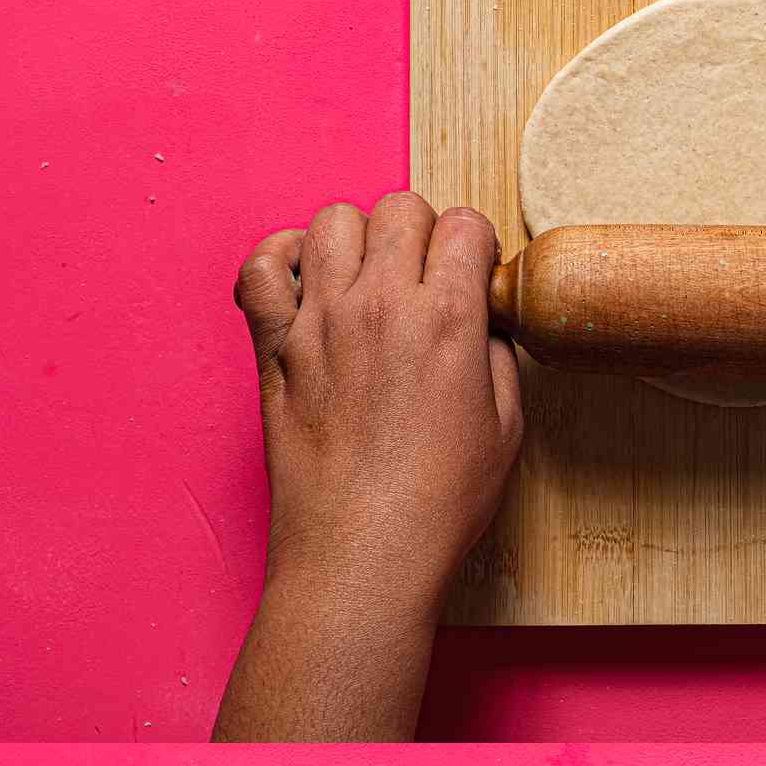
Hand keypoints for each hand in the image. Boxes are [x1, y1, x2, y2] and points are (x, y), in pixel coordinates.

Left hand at [213, 194, 520, 739]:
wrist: (362, 556)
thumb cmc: (437, 508)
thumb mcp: (505, 431)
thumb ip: (495, 360)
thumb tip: (478, 328)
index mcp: (448, 319)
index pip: (463, 223)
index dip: (475, 245)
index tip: (473, 274)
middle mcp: (380, 304)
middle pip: (400, 208)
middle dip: (422, 233)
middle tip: (425, 278)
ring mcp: (319, 321)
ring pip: (333, 221)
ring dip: (358, 239)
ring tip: (368, 279)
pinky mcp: (274, 348)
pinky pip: (260, 266)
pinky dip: (279, 259)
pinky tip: (304, 283)